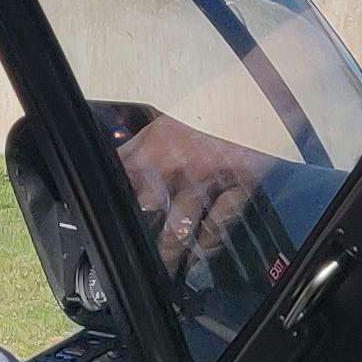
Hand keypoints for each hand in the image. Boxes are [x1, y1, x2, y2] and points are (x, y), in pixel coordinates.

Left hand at [113, 110, 268, 273]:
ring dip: (169, 254)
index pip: (123, 182)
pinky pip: (219, 223)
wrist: (254, 91)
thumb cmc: (208, 105)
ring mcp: (209, 178)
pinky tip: (197, 260)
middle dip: (139, 237)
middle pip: (148, 212)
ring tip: (163, 270)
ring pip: (180, 226)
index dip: (113, 207)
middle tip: (133, 260)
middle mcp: (177, 164)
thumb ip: (138, 146)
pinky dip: (206, 245)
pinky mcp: (239, 184)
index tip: (106, 227)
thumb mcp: (165, 119)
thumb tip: (114, 168)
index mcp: (155, 145)